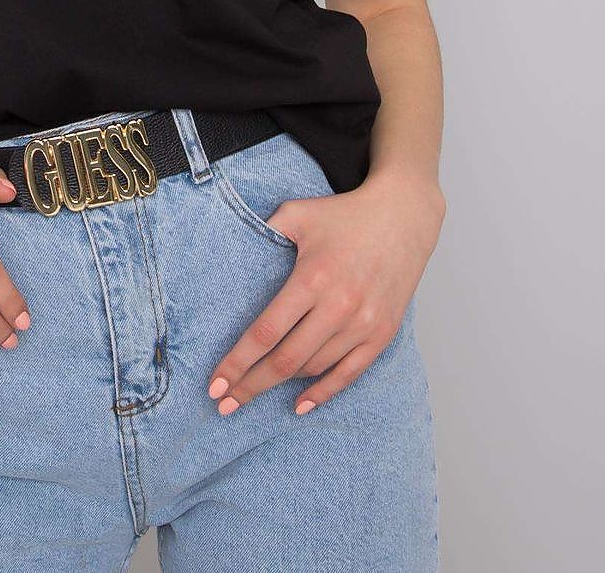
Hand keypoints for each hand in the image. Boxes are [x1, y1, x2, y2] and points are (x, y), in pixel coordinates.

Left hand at [207, 170, 445, 415]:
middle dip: (250, 386)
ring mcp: (364, 324)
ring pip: (313, 368)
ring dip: (280, 385)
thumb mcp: (297, 213)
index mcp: (312, 278)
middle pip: (286, 360)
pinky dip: (323, 393)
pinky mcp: (383, 333)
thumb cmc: (344, 215)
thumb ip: (264, 231)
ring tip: (253, 391)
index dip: (237, 362)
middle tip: (223, 404)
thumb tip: (232, 249)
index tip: (214, 385)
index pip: (266, 332)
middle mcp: (338, 306)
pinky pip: (349, 373)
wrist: (403, 215)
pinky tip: (300, 404)